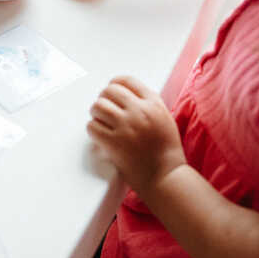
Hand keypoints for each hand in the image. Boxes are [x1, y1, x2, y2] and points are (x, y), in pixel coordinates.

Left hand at [87, 76, 185, 192]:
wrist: (166, 176)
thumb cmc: (166, 151)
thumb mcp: (164, 118)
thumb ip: (148, 104)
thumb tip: (126, 93)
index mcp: (153, 104)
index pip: (127, 81)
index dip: (114, 84)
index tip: (110, 91)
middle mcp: (140, 111)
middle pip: (109, 91)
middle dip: (103, 99)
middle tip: (103, 110)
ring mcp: (126, 126)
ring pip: (98, 106)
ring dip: (96, 114)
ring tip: (100, 122)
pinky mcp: (114, 143)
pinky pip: (92, 127)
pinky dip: (93, 130)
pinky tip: (99, 135)